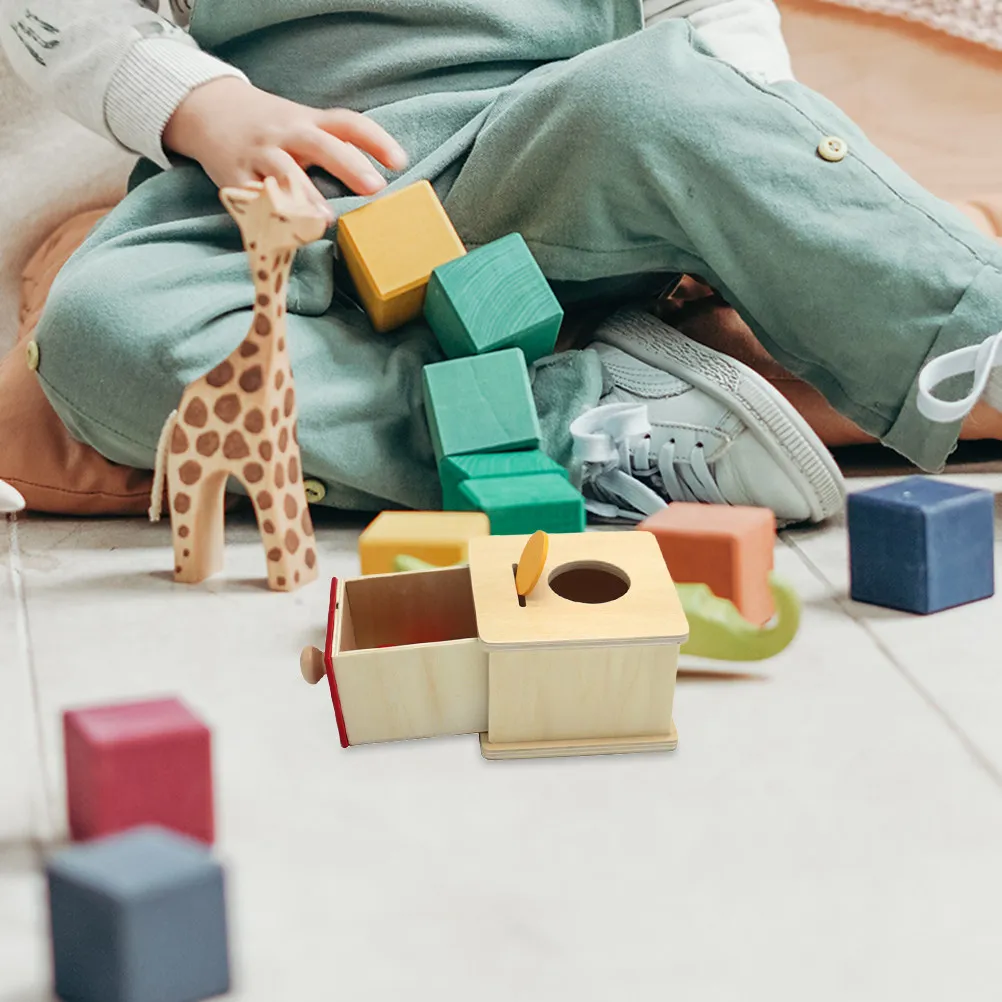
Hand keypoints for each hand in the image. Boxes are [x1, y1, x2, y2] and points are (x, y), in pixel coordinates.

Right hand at [163, 77, 407, 213]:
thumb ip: (335, 146)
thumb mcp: (301, 124)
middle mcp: (285, 134)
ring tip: (325, 218)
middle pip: (320, 144)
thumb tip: (376, 180)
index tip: (401, 161)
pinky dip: (265, 212)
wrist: (206, 108)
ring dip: (306, 195)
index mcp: (307, 121)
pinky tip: (279, 231)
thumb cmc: (269, 126)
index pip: (347, 123)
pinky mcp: (233, 175)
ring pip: (284, 172)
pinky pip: (251, 196)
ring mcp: (258, 154)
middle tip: (374, 187)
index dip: (376, 140)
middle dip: (348, 165)